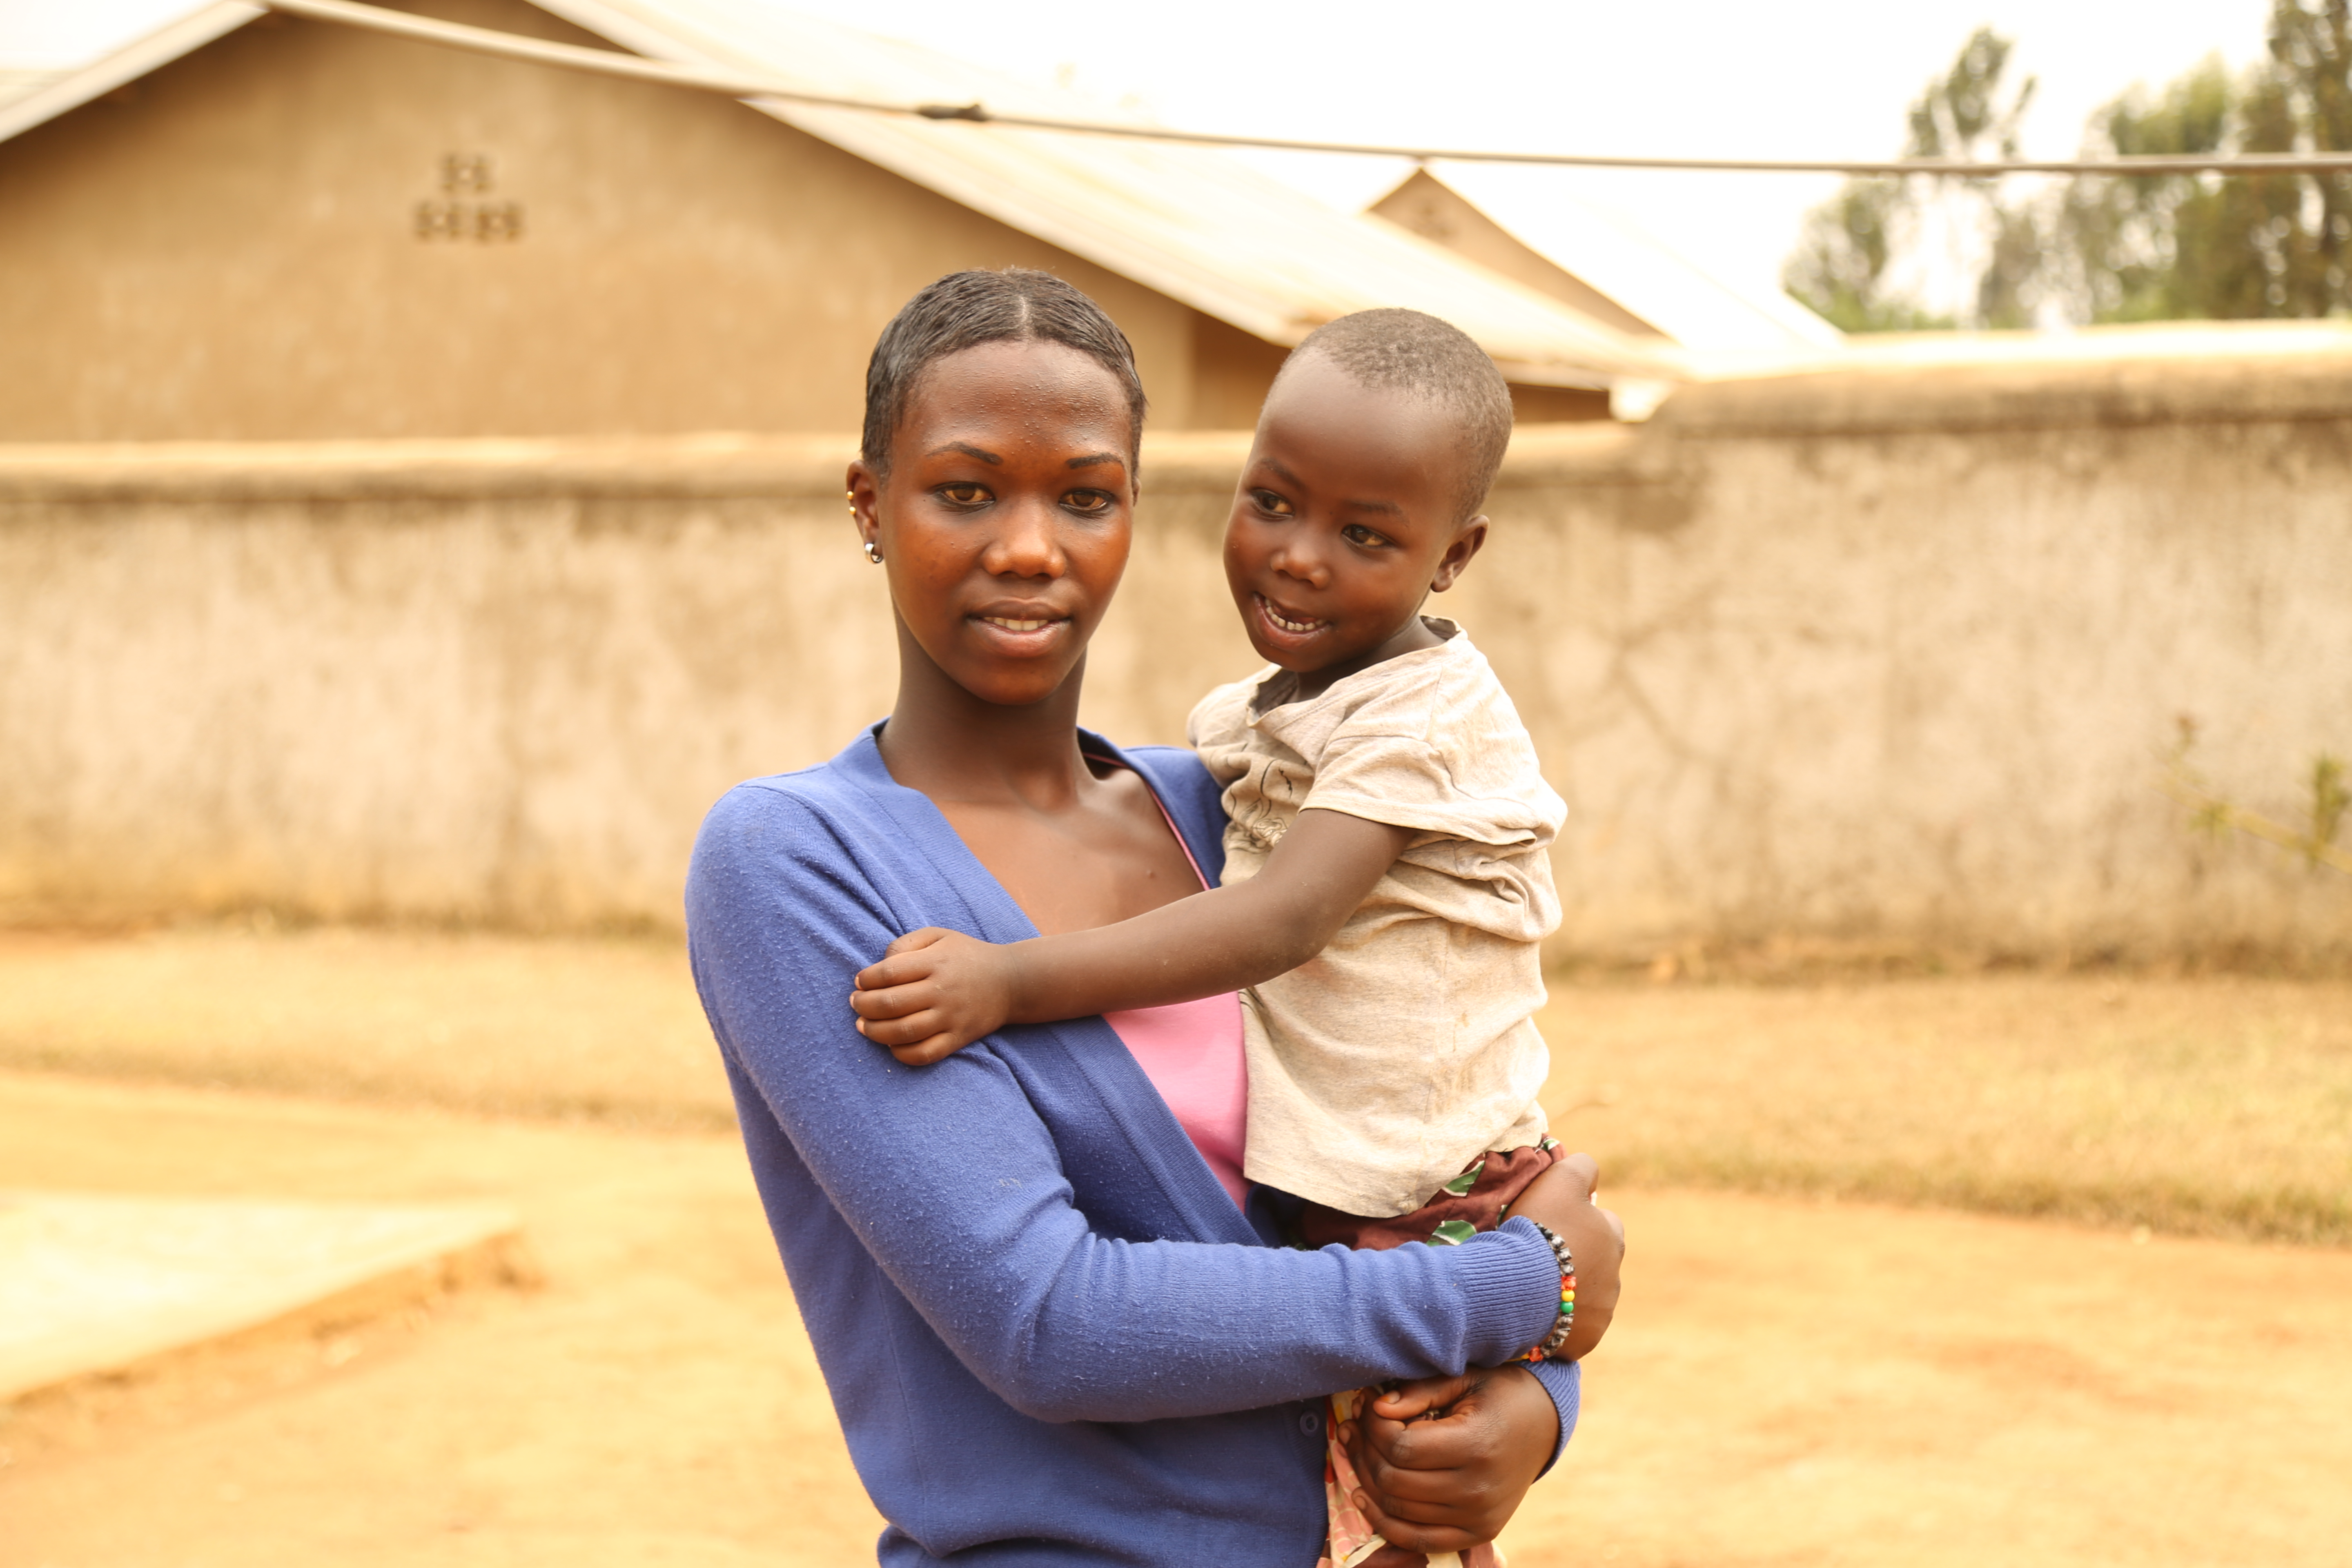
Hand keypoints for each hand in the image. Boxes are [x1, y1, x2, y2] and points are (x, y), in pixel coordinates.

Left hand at [849, 928, 1019, 1064]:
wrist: (1011, 981)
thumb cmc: (966, 956)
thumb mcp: (939, 935)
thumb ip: (906, 943)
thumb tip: (879, 965)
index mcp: (935, 962)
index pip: (889, 973)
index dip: (866, 979)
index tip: (859, 982)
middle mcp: (942, 991)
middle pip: (891, 1003)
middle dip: (863, 1006)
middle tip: (855, 1004)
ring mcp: (951, 1017)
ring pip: (904, 1032)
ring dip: (875, 1031)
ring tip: (863, 1025)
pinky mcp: (958, 1038)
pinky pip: (925, 1054)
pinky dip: (902, 1054)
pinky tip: (891, 1044)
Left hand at [1340, 1364, 1557, 1556]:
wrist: (1545, 1425)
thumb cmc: (1501, 1394)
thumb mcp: (1465, 1379)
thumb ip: (1420, 1392)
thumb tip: (1375, 1408)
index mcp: (1476, 1446)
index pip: (1401, 1448)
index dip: (1373, 1426)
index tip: (1368, 1404)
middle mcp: (1478, 1490)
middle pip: (1394, 1480)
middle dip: (1365, 1450)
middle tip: (1355, 1424)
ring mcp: (1479, 1518)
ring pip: (1398, 1511)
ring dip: (1367, 1480)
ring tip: (1356, 1449)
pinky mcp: (1478, 1533)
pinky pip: (1417, 1540)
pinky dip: (1384, 1522)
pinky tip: (1363, 1496)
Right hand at [1505, 1152, 1623, 1360]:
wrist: (1517, 1285)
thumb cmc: (1539, 1227)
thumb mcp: (1560, 1180)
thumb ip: (1582, 1167)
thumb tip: (1593, 1170)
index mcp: (1612, 1237)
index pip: (1604, 1222)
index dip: (1578, 1221)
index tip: (1552, 1225)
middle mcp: (1615, 1276)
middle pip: (1596, 1262)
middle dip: (1575, 1259)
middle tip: (1539, 1257)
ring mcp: (1601, 1312)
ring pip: (1585, 1297)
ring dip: (1565, 1290)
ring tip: (1531, 1285)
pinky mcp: (1584, 1340)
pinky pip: (1572, 1328)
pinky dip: (1557, 1321)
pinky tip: (1533, 1313)